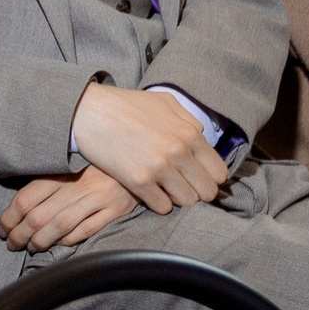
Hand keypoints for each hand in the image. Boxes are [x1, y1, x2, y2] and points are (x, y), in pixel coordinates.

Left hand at [0, 168, 140, 251]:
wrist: (141, 156)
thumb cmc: (99, 163)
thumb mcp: (73, 164)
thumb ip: (50, 181)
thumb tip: (18, 208)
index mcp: (64, 169)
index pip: (27, 196)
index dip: (10, 216)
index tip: (3, 228)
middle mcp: (79, 183)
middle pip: (39, 215)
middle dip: (20, 234)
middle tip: (11, 243)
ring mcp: (99, 197)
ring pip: (60, 225)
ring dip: (40, 241)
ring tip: (30, 247)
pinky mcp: (116, 210)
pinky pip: (86, 230)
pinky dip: (68, 240)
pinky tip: (58, 245)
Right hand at [68, 84, 227, 213]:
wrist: (90, 111)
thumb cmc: (127, 105)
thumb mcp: (165, 102)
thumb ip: (188, 120)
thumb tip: (200, 136)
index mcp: (190, 133)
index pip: (219, 173)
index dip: (210, 178)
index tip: (197, 177)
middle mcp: (179, 152)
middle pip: (207, 192)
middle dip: (197, 191)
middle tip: (182, 186)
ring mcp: (159, 168)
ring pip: (187, 202)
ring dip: (177, 198)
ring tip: (165, 189)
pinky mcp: (138, 181)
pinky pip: (162, 207)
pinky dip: (158, 203)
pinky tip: (149, 191)